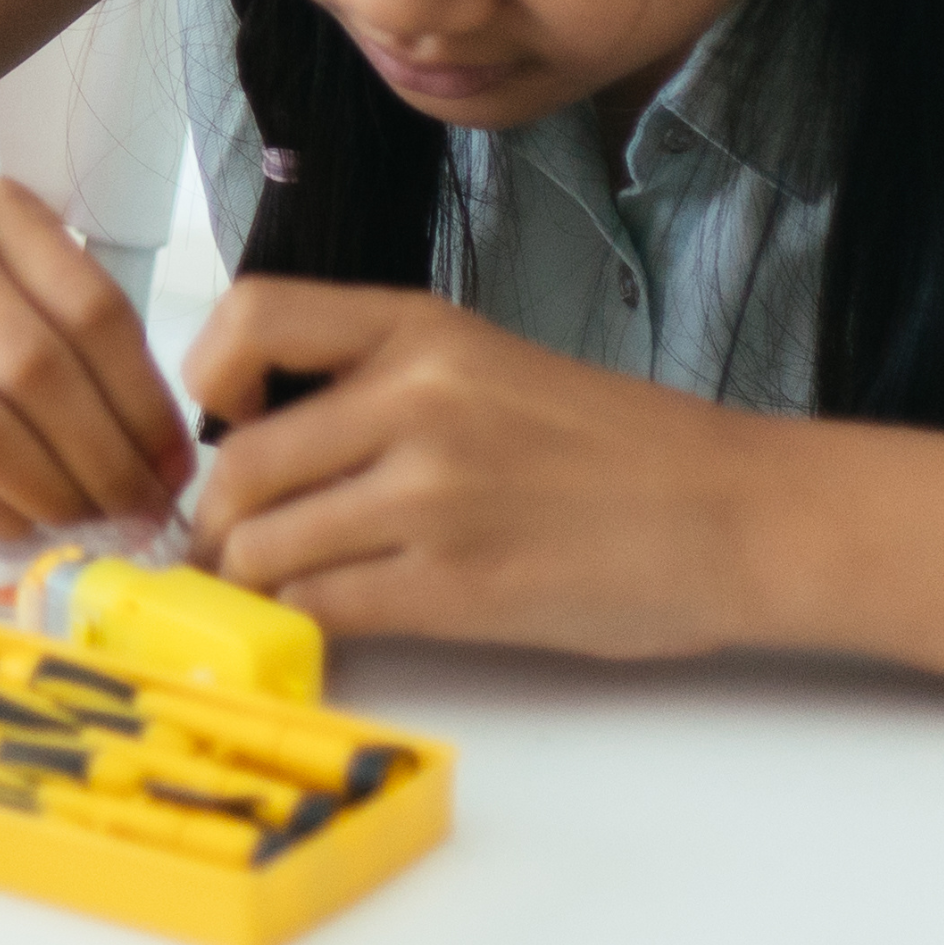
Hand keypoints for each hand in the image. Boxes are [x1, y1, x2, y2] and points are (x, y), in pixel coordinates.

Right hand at [0, 175, 188, 542]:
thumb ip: (65, 341)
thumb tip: (157, 456)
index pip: (96, 310)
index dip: (145, 402)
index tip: (170, 467)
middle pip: (45, 369)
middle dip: (108, 459)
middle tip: (137, 512)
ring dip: (54, 492)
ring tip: (86, 525)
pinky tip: (20, 527)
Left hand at [176, 278, 781, 655]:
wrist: (734, 515)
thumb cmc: (616, 448)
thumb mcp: (487, 366)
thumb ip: (379, 384)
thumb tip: (260, 435)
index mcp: (420, 330)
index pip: (251, 318)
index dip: (209, 378)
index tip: (226, 422)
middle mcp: (416, 400)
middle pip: (240, 463)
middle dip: (216, 521)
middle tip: (227, 549)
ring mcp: (433, 496)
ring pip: (266, 546)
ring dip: (249, 583)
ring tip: (265, 596)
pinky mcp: (456, 588)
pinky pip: (323, 609)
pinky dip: (300, 625)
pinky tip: (320, 626)